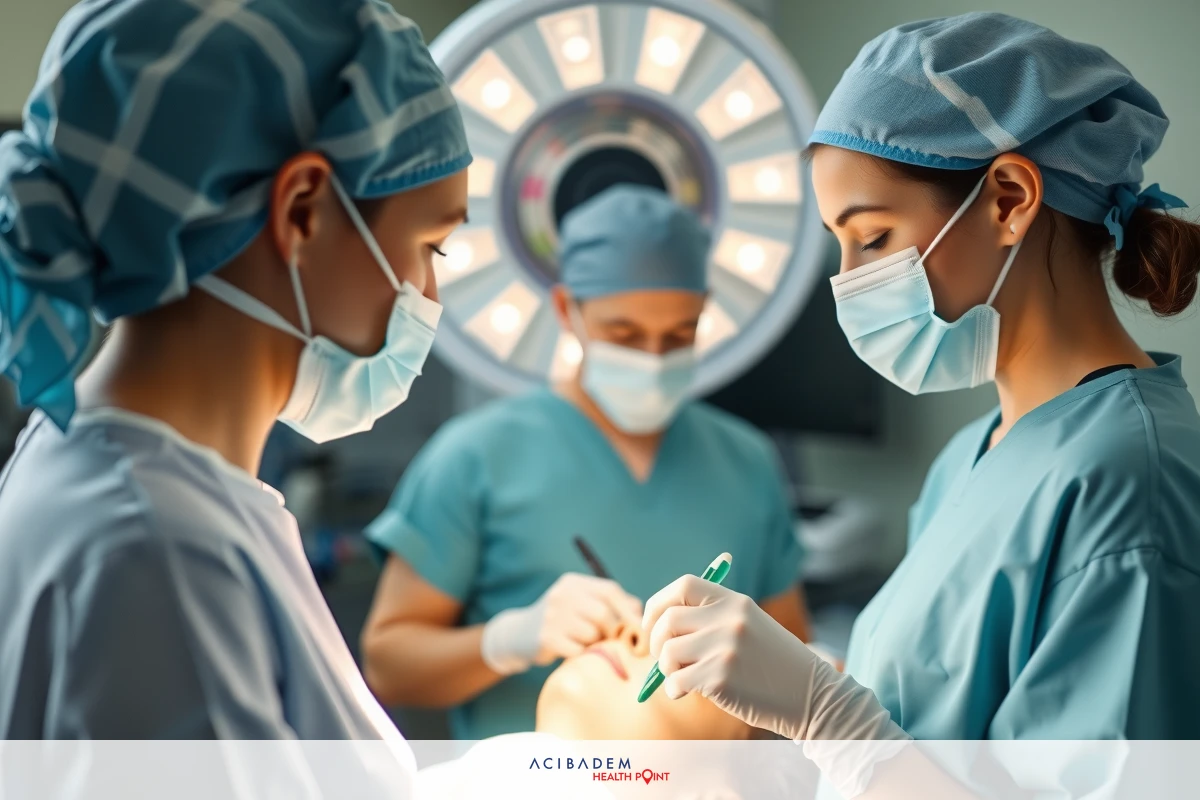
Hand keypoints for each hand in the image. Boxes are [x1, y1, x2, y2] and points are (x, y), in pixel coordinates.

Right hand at [481, 573, 642, 674]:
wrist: (518, 634)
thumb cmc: (562, 621)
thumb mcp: (582, 604)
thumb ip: (611, 605)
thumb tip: (639, 614)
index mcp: (574, 582)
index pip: (610, 591)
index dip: (629, 610)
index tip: (642, 629)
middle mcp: (562, 594)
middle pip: (603, 614)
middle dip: (611, 631)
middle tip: (607, 640)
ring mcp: (552, 615)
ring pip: (591, 634)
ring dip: (594, 643)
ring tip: (585, 643)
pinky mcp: (545, 637)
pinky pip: (578, 650)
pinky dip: (581, 654)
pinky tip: (571, 650)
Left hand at [643, 576, 899, 741]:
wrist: (812, 696)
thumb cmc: (774, 664)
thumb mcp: (750, 626)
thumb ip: (712, 618)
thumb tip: (660, 623)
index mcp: (735, 601)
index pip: (683, 586)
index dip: (659, 603)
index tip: (652, 622)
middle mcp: (729, 619)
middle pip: (668, 620)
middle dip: (654, 640)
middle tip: (660, 658)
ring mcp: (725, 648)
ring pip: (667, 653)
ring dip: (666, 669)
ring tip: (681, 678)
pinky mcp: (721, 678)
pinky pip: (675, 682)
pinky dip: (673, 690)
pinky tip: (685, 693)